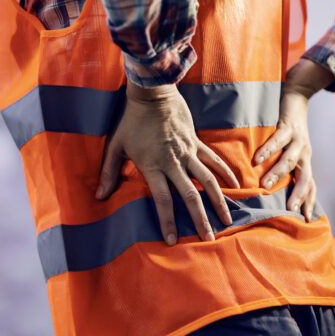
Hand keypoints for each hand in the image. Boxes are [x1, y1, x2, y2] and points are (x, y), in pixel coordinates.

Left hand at [95, 82, 238, 243]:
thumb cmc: (131, 121)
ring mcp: (188, 152)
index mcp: (153, 166)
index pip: (162, 200)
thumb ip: (108, 173)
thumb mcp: (115, 147)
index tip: (173, 240)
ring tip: (227, 220)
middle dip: (200, 219)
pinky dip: (226, 173)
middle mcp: (173, 162)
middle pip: (190, 196)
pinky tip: (236, 186)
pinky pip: (214, 160)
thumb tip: (98, 196)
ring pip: (208, 181)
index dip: (168, 221)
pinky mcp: (196, 142)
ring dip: (218, 201)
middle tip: (209, 238)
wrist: (152, 94)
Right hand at [253, 87, 315, 220]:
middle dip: (298, 194)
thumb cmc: (288, 129)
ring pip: (290, 161)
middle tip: (289, 210)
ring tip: (264, 186)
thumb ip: (285, 167)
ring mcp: (298, 140)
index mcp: (305, 161)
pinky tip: (257, 158)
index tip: (307, 219)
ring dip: (277, 174)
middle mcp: (305, 153)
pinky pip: (278, 140)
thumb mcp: (290, 150)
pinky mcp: (288, 126)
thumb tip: (270, 188)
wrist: (296, 98)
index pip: (311, 185)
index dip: (310, 201)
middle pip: (305, 178)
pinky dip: (268, 150)